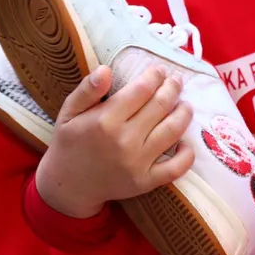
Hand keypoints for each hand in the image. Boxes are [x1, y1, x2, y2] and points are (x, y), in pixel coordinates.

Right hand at [35, 65, 194, 217]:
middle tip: (176, 80)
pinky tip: (186, 143)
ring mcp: (138, 163)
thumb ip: (87, 89)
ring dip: (184, 113)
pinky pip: (175, 168)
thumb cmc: (69, 143)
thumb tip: (106, 69)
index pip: (141, 90)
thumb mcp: (69, 112)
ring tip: (185, 104)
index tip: (159, 69)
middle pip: (160, 106)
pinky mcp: (145, 182)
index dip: (154, 76)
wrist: (68, 185)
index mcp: (105, 120)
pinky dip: (186, 155)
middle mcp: (124, 140)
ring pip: (172, 131)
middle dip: (172, 88)